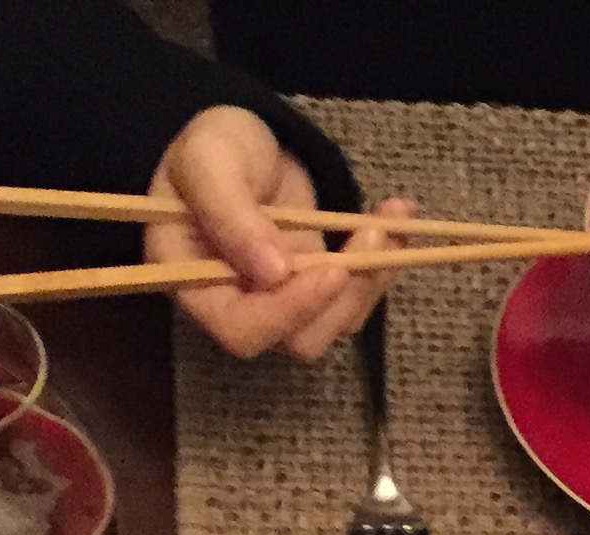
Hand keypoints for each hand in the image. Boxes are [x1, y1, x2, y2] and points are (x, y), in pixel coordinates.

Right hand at [148, 106, 405, 361]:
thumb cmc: (210, 147)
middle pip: (300, 339)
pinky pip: (356, 296)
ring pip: (337, 322)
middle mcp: (239, 305)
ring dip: (372, 277)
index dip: (289, 312)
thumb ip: (231, 215)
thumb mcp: (209, 163)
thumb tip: (274, 274)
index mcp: (193, 282)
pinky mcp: (317, 287)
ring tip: (390, 220)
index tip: (331, 270)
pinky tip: (396, 220)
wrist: (243, 141)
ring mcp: (283, 301)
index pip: (242, 330)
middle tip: (373, 233)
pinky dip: (383, 262)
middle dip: (344, 294)